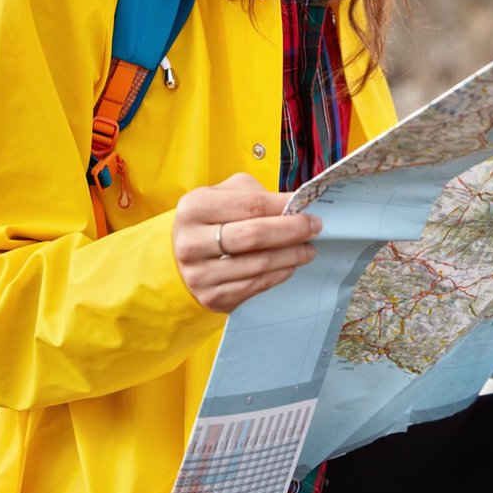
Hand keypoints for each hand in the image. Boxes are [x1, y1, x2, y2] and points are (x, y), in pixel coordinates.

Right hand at [173, 173, 320, 312]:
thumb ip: (253, 194)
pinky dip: (279, 274)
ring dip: (291, 255)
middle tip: (315, 227)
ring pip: (259, 264)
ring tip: (309, 249)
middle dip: (292, 231)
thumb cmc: (209, 221)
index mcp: (194, 208)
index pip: (251, 205)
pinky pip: (255, 285)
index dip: (283, 206)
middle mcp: (192, 242)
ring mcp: (201, 274)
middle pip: (255, 235)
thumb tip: (293, 204)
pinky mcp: (212, 297)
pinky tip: (290, 265)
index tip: (307, 206)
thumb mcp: (221, 196)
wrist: (176, 259)